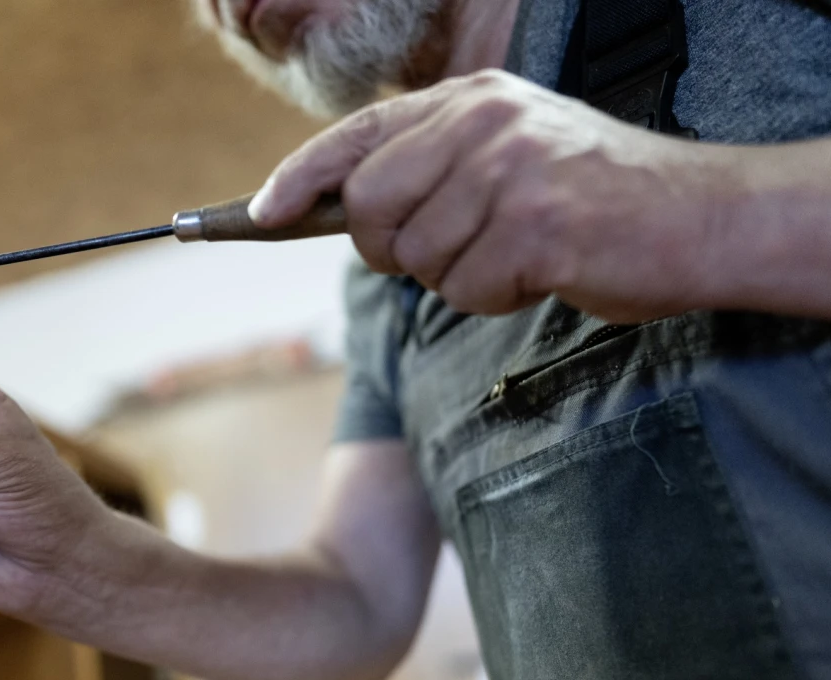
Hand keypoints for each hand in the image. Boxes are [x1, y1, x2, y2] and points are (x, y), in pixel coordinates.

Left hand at [249, 69, 735, 322]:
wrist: (699, 218)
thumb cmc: (592, 199)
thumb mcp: (507, 158)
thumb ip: (432, 170)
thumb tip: (337, 210)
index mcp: (471, 100)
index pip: (356, 136)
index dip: (298, 178)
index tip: (261, 214)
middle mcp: (483, 125)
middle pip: (369, 208)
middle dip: (391, 248)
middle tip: (448, 251)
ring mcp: (508, 171)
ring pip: (416, 259)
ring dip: (458, 277)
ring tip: (518, 253)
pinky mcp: (534, 225)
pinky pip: (465, 289)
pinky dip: (495, 297)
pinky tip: (541, 272)